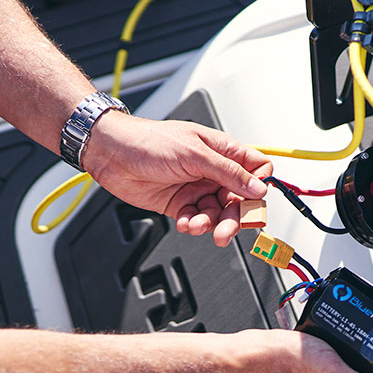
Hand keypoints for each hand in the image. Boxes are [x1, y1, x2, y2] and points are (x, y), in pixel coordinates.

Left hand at [81, 112, 272, 246]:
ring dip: (210, 224)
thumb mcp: (195, 154)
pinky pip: (196, 220)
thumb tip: (258, 187)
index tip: (254, 200)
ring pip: (218, 214)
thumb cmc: (149, 141)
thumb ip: (228, 172)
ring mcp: (197, 188)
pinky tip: (183, 221)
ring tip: (195, 224)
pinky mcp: (181, 204)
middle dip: (235, 217)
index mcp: (222, 151)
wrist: (113, 154)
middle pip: (240, 199)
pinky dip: (192, 224)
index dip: (259, 185)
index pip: (256, 169)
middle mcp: (213, 171)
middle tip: (226, 230)